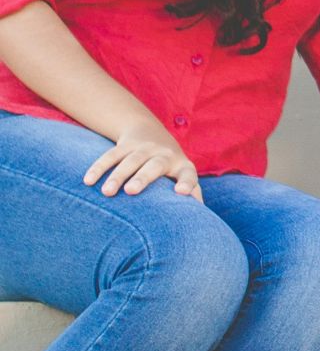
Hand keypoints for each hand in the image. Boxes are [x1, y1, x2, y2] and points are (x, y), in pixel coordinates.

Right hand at [82, 119, 201, 200]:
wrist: (150, 131)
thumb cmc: (170, 166)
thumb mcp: (183, 174)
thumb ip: (192, 193)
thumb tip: (200, 219)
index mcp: (182, 165)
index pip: (188, 174)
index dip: (186, 182)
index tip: (181, 193)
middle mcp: (164, 154)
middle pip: (154, 165)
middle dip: (143, 177)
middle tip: (131, 191)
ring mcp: (144, 148)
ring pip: (130, 160)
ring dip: (117, 175)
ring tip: (107, 193)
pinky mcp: (125, 144)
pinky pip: (110, 155)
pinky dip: (99, 167)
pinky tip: (87, 181)